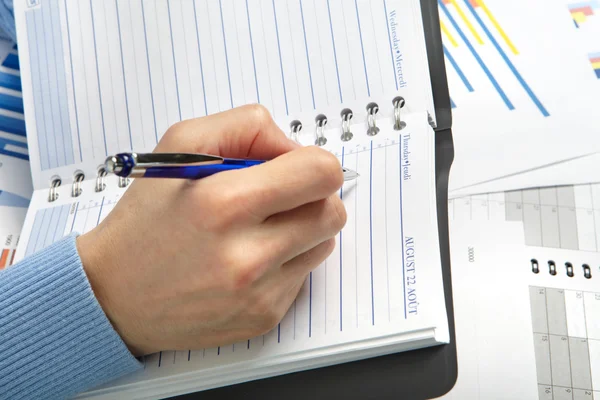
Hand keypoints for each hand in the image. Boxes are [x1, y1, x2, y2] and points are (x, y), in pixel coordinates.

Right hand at [76, 105, 346, 355]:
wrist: (114, 293)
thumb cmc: (147, 217)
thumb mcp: (181, 144)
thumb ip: (246, 127)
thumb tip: (295, 147)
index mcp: (225, 202)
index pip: (321, 173)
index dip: (314, 163)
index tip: (293, 168)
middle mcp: (247, 254)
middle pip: (332, 212)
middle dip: (313, 197)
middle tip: (278, 197)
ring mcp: (258, 293)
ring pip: (323, 244)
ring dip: (302, 229)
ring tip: (258, 229)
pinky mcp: (263, 318)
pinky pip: (303, 277)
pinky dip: (284, 262)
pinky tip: (247, 261)